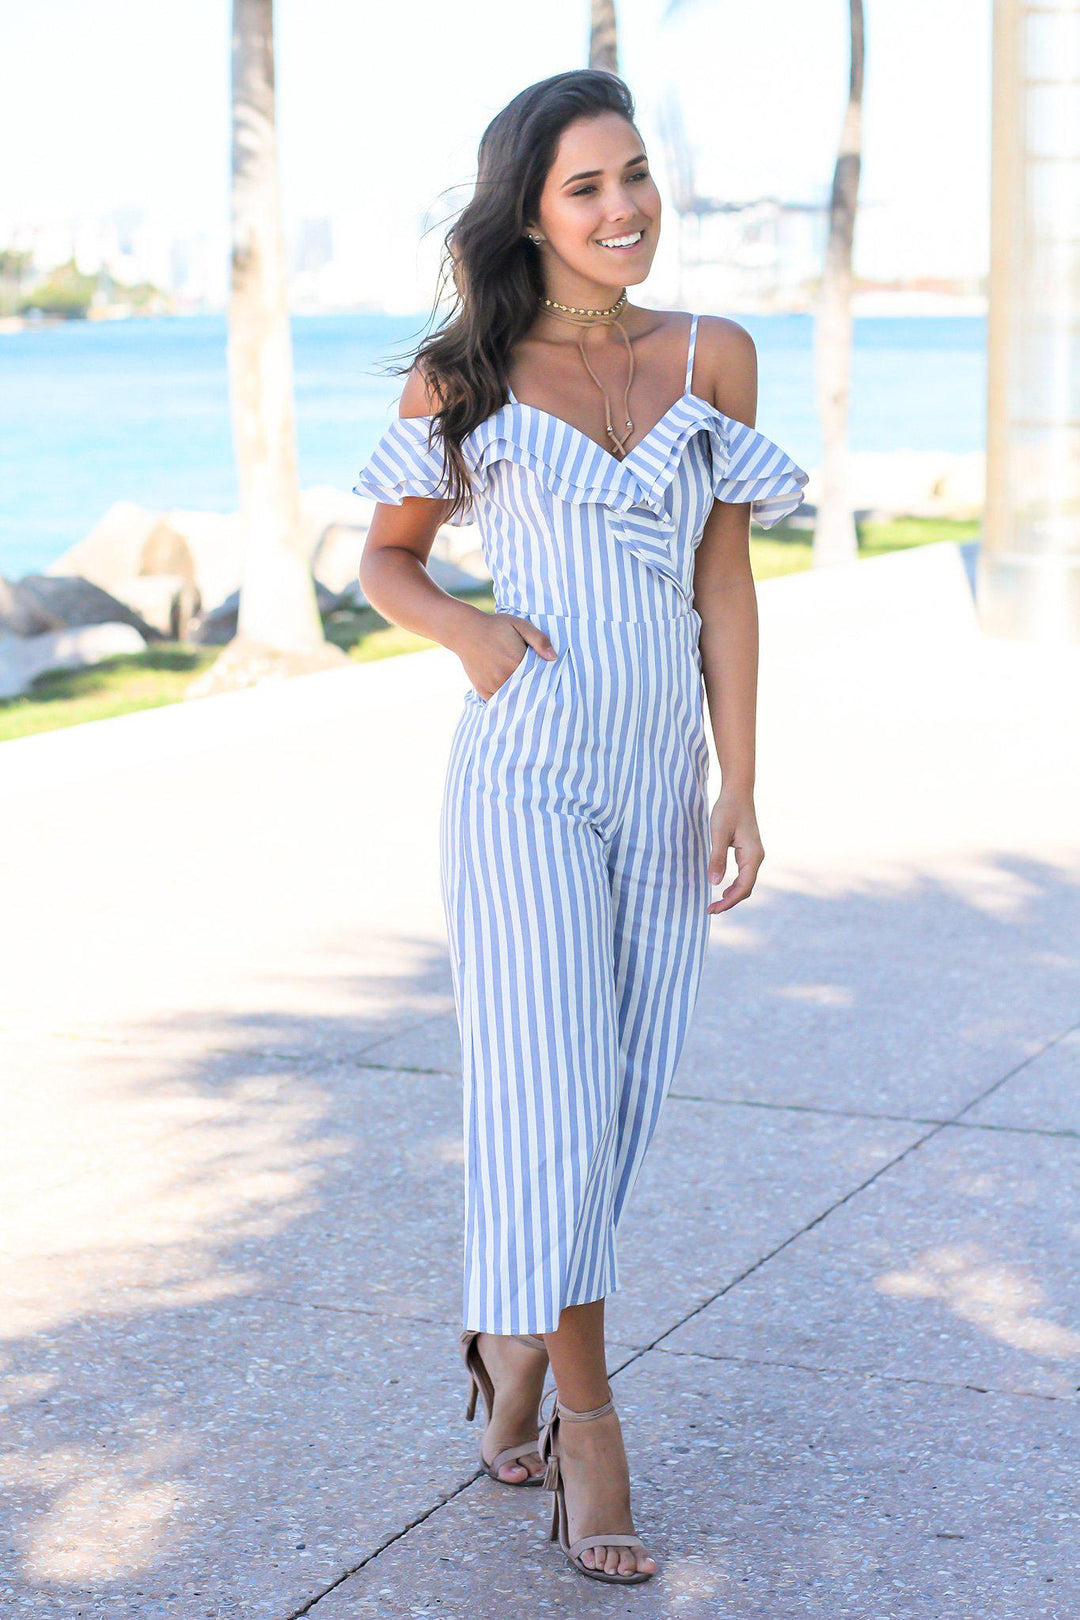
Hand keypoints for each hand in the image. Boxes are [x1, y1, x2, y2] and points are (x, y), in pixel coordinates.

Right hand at [460, 612, 557, 701]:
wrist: (465, 631)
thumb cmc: (495, 626)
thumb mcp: (520, 625)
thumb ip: (539, 640)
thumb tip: (554, 658)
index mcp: (518, 661)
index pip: (539, 677)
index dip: (545, 679)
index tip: (550, 680)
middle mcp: (506, 676)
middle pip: (527, 690)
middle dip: (534, 690)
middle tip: (542, 692)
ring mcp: (493, 685)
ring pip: (514, 698)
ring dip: (521, 698)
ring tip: (527, 695)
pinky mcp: (483, 690)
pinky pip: (499, 702)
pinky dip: (506, 701)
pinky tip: (512, 698)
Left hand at [706, 791, 763, 913]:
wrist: (738, 792)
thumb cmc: (727, 810)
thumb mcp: (718, 834)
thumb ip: (717, 858)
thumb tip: (714, 883)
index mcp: (752, 855)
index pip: (743, 887)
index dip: (729, 901)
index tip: (713, 909)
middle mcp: (757, 857)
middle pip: (746, 888)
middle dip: (730, 901)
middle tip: (710, 910)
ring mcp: (754, 855)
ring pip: (746, 882)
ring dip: (732, 895)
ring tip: (715, 904)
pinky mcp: (749, 851)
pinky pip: (744, 874)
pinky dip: (735, 885)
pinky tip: (724, 889)